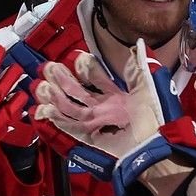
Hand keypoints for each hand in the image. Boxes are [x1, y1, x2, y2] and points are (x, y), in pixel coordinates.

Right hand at [32, 39, 176, 160]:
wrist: (151, 148)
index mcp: (114, 98)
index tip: (79, 57)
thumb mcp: (148, 89)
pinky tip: (42, 109)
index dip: (86, 67)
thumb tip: (135, 47)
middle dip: (62, 78)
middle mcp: (101, 110)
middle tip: (50, 67)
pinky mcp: (85, 138)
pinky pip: (65, 127)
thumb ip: (137, 70)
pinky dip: (52, 119)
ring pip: (68, 107)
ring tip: (42, 84)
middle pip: (76, 92)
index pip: (96, 78)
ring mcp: (92, 124)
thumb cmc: (153, 120)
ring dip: (54, 96)